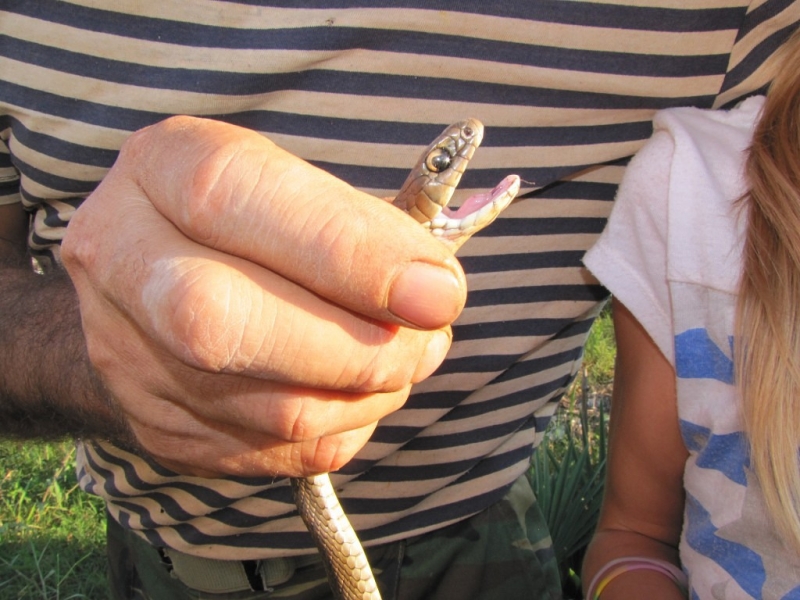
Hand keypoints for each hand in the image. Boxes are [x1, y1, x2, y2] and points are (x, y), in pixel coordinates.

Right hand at [61, 116, 465, 477]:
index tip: (436, 290)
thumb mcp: (297, 186)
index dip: (345, 249)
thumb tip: (435, 289)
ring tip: (406, 361)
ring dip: (365, 394)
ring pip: (264, 407)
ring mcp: (126, 355)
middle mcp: (120, 258)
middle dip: (358, 347)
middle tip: (429, 341)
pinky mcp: (159, 427)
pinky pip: (276, 452)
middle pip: (222, 322)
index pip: (233, 197)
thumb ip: (360, 224)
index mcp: (159, 167)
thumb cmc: (254, 224)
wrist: (157, 286)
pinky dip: (342, 426)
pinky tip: (359, 392)